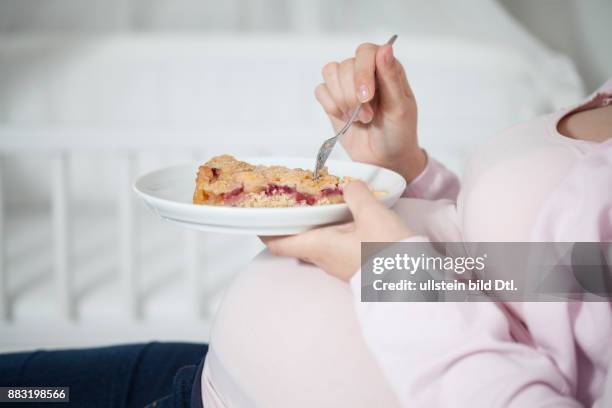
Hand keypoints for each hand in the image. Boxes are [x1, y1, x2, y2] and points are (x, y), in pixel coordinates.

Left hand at [261, 181, 412, 281]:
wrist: (414, 284)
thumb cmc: (388, 253)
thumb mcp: (372, 214)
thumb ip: (356, 194)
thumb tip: (350, 184)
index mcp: (318, 246)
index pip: (277, 243)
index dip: (262, 230)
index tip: (255, 214)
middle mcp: (322, 258)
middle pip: (294, 241)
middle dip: (288, 222)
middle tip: (287, 200)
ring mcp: (337, 264)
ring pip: (314, 242)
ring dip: (310, 225)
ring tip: (314, 203)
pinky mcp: (353, 264)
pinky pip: (332, 245)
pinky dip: (329, 230)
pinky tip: (342, 217)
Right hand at [315, 41, 426, 181]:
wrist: (385, 160)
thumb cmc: (398, 134)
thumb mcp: (400, 108)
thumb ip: (391, 77)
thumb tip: (386, 48)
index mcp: (386, 68)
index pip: (366, 52)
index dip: (362, 72)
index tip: (367, 97)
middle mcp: (366, 72)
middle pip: (345, 65)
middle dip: (352, 96)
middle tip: (367, 117)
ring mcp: (347, 85)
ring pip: (330, 73)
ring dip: (342, 100)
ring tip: (358, 119)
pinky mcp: (333, 100)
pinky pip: (320, 90)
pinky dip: (330, 106)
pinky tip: (345, 118)